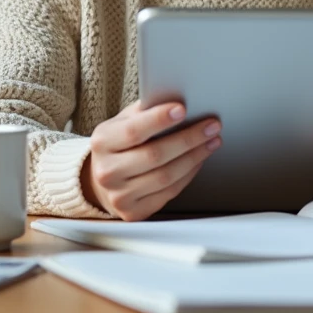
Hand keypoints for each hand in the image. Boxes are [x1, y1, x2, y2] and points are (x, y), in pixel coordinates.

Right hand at [81, 100, 220, 220]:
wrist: (100, 180)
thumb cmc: (118, 144)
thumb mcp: (122, 122)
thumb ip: (144, 112)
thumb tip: (177, 99)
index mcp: (102, 142)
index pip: (133, 131)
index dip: (159, 120)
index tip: (182, 109)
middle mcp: (107, 171)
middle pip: (155, 155)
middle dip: (189, 139)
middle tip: (211, 126)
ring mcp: (120, 195)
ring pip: (167, 176)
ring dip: (195, 157)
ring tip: (212, 142)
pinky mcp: (134, 212)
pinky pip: (170, 192)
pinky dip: (189, 174)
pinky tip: (198, 160)